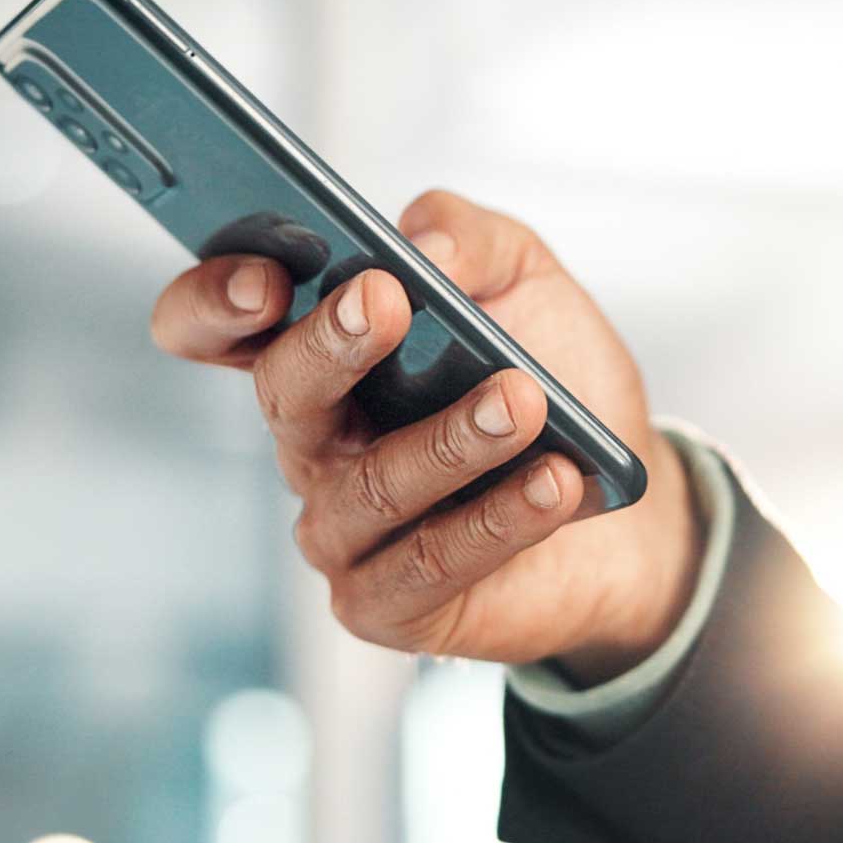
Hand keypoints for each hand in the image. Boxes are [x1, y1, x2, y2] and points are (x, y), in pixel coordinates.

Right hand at [150, 190, 704, 684]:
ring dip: (448, 440)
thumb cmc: (558, 381)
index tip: (264, 278)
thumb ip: (470, 238)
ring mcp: (342, 531)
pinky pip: (430, 563)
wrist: (629, 505)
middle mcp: (314, 443)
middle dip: (330, 346)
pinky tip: (556, 480)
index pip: (216, 329)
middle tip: (385, 300)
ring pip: (372, 485)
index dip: (213, 302)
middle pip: (283, 395)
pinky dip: (498, 518)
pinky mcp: (386, 604)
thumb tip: (422, 245)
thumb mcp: (526, 280)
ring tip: (521, 400)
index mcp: (322, 356)